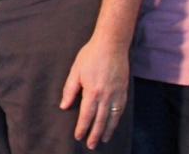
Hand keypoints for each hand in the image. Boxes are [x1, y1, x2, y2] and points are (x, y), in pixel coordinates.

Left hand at [59, 36, 128, 150]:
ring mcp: (117, 94)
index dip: (82, 128)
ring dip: (107, 130)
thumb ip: (70, 90)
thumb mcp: (75, 71)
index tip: (78, 136)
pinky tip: (113, 124)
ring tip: (103, 140)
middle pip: (100, 120)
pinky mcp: (124, 90)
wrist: (112, 44)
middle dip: (95, 134)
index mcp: (92, 92)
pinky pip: (121, 109)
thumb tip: (64, 106)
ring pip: (113, 118)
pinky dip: (117, 119)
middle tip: (91, 145)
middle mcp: (106, 96)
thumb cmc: (91, 55)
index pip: (86, 115)